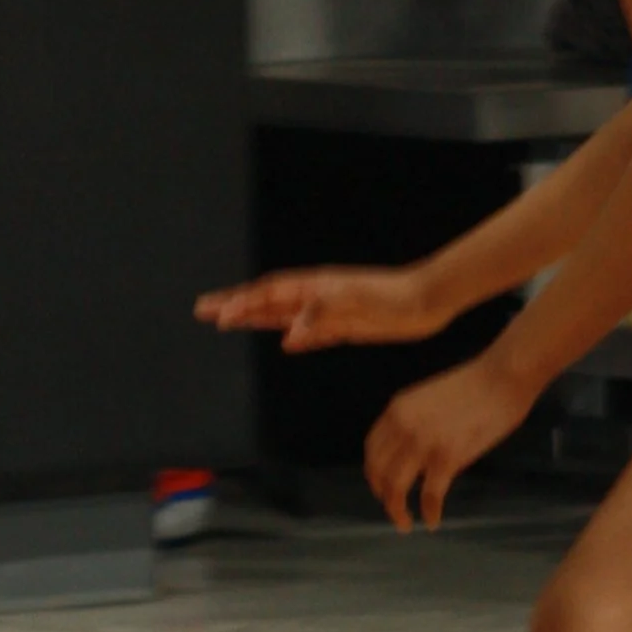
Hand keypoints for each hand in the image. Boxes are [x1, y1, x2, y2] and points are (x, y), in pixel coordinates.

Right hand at [197, 261, 452, 349]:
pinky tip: (287, 344)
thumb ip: (321, 316)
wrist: (429, 300)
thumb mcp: (356, 304)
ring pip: (283, 314)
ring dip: (255, 318)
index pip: (269, 294)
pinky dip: (295, 337)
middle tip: (202, 309)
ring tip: (229, 321)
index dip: (242, 304)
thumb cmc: (395, 298)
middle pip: (267, 299)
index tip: (216, 315)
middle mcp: (317, 296)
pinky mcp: (347, 326)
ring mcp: (330, 310)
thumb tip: (289, 334)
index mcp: (315, 287)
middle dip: (235, 305)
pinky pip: (312, 332)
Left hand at [363, 353, 530, 531]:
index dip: (374, 472)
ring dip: (397, 511)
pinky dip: (430, 512)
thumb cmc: (475, 385)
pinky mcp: (447, 457)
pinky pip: (430, 495)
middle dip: (383, 495)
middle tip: (393, 509)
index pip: (372, 449)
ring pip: (396, 488)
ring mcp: (423, 443)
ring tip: (405, 524)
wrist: (502, 378)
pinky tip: (433, 521)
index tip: (381, 485)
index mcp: (397, 409)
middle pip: (378, 472)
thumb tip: (416, 454)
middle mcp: (402, 427)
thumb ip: (415, 423)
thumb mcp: (429, 398)